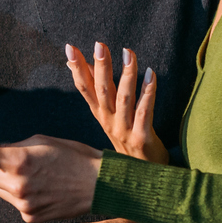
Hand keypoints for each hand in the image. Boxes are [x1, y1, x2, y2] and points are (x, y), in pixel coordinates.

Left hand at [0, 130, 100, 222]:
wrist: (100, 185)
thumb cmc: (73, 156)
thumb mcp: (39, 141)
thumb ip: (8, 147)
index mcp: (20, 160)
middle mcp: (17, 184)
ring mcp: (22, 204)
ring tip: (3, 165)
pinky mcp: (29, 217)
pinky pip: (9, 200)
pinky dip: (10, 189)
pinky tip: (27, 183)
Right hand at [67, 41, 168, 162]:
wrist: (141, 176)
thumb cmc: (127, 141)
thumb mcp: (108, 116)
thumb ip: (98, 91)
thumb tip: (81, 66)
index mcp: (100, 115)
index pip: (85, 88)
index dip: (77, 68)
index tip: (70, 48)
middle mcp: (109, 122)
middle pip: (102, 91)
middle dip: (100, 67)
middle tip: (99, 45)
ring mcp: (124, 131)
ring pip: (124, 99)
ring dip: (126, 75)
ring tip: (128, 53)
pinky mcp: (142, 138)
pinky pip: (144, 112)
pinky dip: (147, 92)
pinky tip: (151, 74)